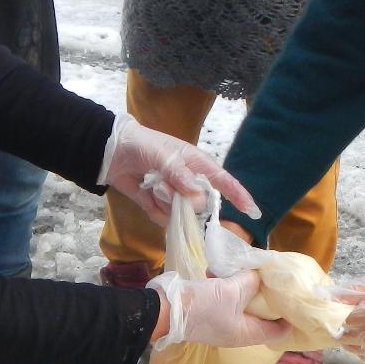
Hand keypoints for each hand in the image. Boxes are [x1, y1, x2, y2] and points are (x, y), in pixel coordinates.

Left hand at [99, 113, 260, 223]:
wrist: (112, 152)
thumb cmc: (142, 144)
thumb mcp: (162, 154)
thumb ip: (179, 174)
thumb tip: (196, 194)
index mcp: (197, 164)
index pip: (223, 181)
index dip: (238, 195)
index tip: (251, 210)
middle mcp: (189, 183)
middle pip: (200, 204)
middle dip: (183, 200)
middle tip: (163, 185)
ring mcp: (174, 197)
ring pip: (180, 214)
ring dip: (165, 202)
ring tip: (151, 185)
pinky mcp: (158, 206)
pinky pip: (164, 219)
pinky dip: (154, 210)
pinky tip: (146, 194)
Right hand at [148, 270, 292, 349]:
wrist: (165, 309)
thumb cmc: (204, 306)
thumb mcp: (234, 290)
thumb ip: (252, 281)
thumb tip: (261, 274)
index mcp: (247, 334)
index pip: (278, 332)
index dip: (290, 318)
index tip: (297, 300)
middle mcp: (237, 331)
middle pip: (261, 315)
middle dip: (267, 297)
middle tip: (276, 278)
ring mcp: (221, 322)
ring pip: (241, 303)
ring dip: (244, 286)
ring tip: (246, 269)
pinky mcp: (208, 311)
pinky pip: (224, 297)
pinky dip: (225, 284)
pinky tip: (219, 270)